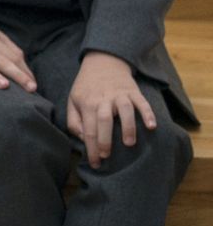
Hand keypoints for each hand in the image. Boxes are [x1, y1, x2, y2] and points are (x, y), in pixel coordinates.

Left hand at [67, 52, 157, 167]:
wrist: (103, 62)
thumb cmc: (87, 87)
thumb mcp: (73, 101)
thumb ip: (74, 121)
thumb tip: (82, 140)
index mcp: (87, 104)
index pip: (88, 130)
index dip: (91, 148)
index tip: (95, 163)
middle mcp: (103, 99)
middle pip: (103, 120)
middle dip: (105, 140)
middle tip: (107, 156)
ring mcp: (119, 95)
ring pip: (125, 110)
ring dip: (127, 127)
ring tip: (129, 144)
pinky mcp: (133, 92)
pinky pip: (142, 102)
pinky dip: (148, 113)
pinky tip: (152, 126)